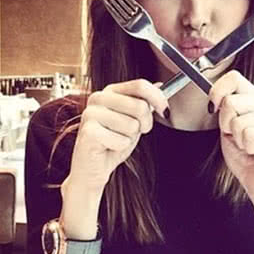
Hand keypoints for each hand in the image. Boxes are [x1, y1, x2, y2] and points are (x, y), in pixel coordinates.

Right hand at [65, 79, 168, 195]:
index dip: (158, 98)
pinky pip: (122, 140)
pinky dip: (120, 147)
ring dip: (129, 138)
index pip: (140, 85)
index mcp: (109, 92)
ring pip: (132, 125)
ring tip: (116, 141)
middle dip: (144, 124)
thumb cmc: (113, 143)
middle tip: (133, 133)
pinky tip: (108, 148)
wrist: (92, 168)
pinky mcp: (88, 132)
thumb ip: (144, 103)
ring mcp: (90, 114)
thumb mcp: (134, 120)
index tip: (164, 111)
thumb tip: (160, 85)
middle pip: (140, 106)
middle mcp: (98, 98)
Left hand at [209, 70, 253, 206]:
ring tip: (251, 146)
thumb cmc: (246, 158)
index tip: (213, 106)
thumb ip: (225, 109)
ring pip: (239, 121)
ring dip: (239, 139)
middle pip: (232, 102)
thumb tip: (215, 96)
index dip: (218, 90)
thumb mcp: (228, 128)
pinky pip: (250, 134)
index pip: (235, 78)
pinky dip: (248, 147)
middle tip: (239, 138)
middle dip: (226, 125)